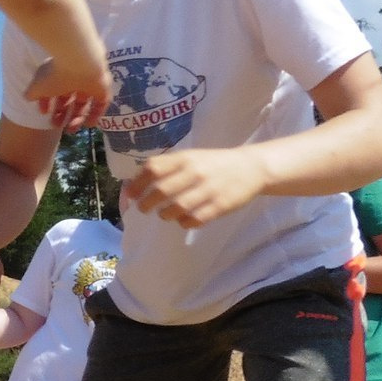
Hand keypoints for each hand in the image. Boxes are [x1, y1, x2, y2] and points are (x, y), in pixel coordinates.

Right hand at [24, 53, 112, 133]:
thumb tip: (28, 98)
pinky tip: (87, 124)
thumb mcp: (38, 86)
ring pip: (83, 104)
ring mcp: (89, 85)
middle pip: (69, 100)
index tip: (44, 113)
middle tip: (56, 125)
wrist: (79, 62)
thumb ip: (33, 94)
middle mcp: (74, 80)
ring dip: (76, 118)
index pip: (53, 91)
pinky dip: (94, 115)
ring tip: (71, 129)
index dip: (48, 103)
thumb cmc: (56, 74)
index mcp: (59, 76)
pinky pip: (100, 105)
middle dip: (62, 114)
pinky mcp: (102, 90)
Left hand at [121, 146, 269, 227]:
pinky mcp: (220, 205)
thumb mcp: (190, 158)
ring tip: (164, 214)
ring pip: (176, 207)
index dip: (137, 183)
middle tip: (144, 208)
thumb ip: (166, 168)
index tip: (130, 195)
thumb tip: (133, 184)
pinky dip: (184, 222)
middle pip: (161, 191)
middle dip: (147, 203)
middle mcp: (195, 172)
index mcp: (185, 158)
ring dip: (165, 214)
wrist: (251, 168)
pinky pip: (195, 219)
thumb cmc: (213, 164)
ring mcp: (208, 189)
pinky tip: (183, 220)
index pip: (153, 169)